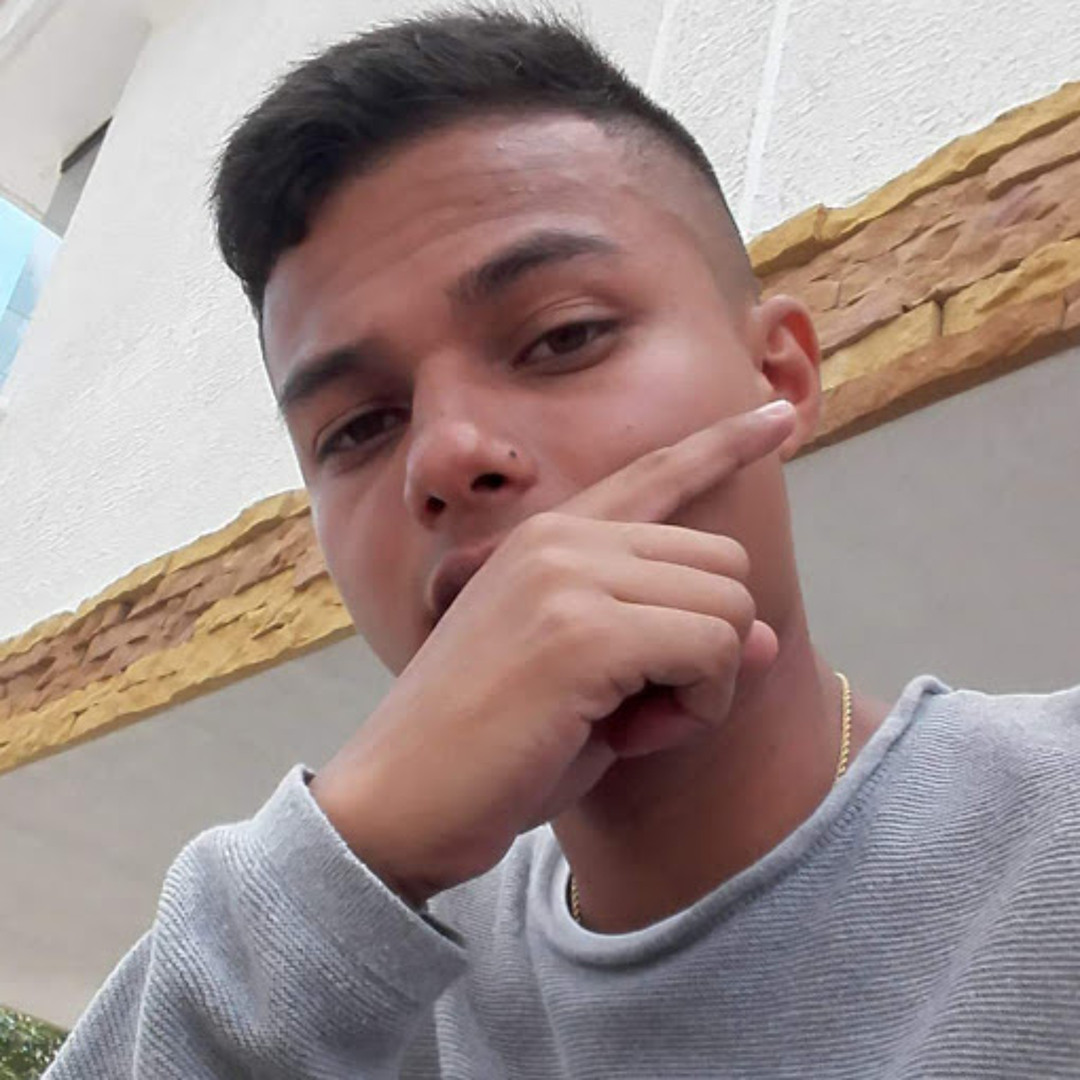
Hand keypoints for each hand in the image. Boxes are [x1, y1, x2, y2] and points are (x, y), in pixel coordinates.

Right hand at [310, 401, 796, 905]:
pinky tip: (629, 737)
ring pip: (729, 605)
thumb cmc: (492, 752)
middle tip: (642, 708)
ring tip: (627, 725)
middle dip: (709, 647)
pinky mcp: (582, 632)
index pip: (655, 472)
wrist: (399, 803)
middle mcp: (560, 538)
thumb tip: (763, 636)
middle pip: (722, 561)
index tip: (778, 413)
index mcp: (550, 538)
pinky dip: (697, 710)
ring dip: (704, 685)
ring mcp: (567, 576)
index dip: (725, 445)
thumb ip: (671, 647)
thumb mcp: (592, 690)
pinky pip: (713, 650)